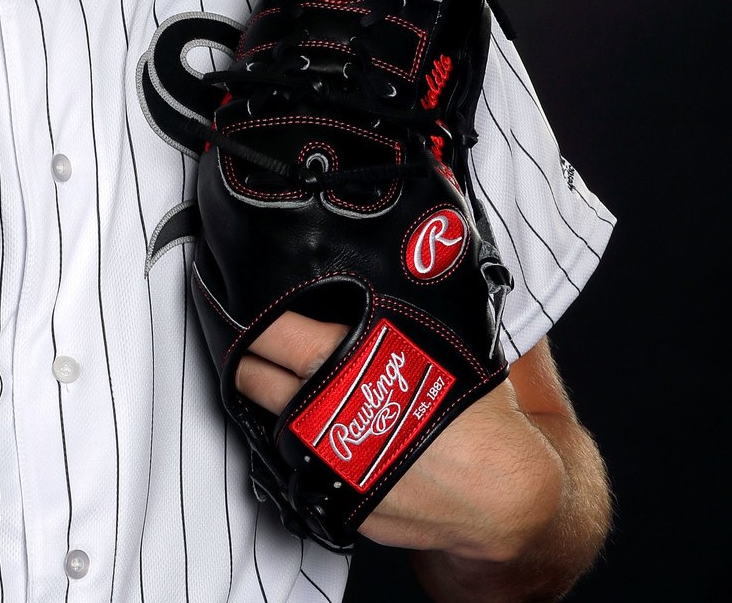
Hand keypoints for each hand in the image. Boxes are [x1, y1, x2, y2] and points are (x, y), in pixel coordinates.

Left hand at [236, 315, 566, 558]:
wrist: (504, 497)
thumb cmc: (480, 415)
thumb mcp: (445, 344)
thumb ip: (412, 309)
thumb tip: (422, 254)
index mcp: (348, 364)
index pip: (273, 332)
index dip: (258, 320)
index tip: (251, 311)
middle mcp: (328, 412)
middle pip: (255, 377)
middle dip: (249, 359)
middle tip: (249, 345)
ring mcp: (327, 460)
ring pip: (267, 422)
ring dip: (265, 402)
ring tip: (267, 381)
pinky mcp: (335, 498)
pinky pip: (296, 464)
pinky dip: (295, 443)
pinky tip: (306, 427)